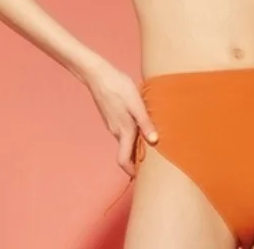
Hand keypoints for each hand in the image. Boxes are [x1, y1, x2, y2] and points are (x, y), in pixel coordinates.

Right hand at [84, 58, 157, 176]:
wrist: (98, 75)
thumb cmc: (118, 86)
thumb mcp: (136, 103)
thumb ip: (145, 122)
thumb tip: (155, 141)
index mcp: (123, 130)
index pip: (124, 160)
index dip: (132, 171)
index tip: (142, 177)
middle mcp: (116, 131)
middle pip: (126, 152)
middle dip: (137, 159)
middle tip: (152, 161)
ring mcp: (112, 123)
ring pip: (125, 141)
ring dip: (135, 145)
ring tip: (151, 142)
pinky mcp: (111, 116)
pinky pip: (122, 131)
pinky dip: (131, 134)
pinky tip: (141, 125)